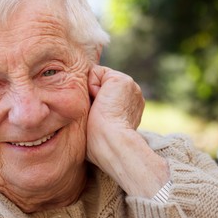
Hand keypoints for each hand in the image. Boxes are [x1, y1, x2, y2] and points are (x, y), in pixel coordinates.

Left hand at [87, 65, 168, 197]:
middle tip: (99, 116)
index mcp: (129, 108)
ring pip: (98, 78)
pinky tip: (100, 101)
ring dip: (93, 94)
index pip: (106, 95)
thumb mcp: (100, 129)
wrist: (112, 143)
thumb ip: (98, 117)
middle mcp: (133, 95)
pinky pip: (95, 72)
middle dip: (94, 97)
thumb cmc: (101, 145)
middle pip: (101, 85)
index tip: (99, 121)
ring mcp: (131, 86)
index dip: (95, 104)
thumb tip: (84, 115)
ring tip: (100, 110)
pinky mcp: (122, 80)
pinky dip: (92, 86)